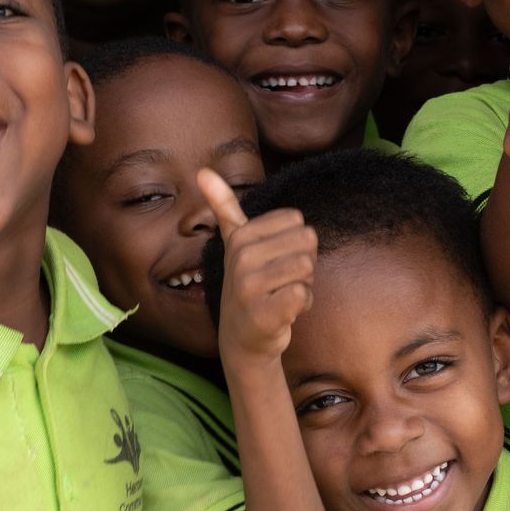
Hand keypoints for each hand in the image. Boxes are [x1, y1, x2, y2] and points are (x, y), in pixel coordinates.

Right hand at [198, 167, 314, 369]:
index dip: (296, 243)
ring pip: (307, 268)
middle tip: (280, 281)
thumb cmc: (250, 285)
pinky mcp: (263, 313)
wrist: (242, 340)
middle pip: (307, 242)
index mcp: (241, 236)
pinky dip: (302, 305)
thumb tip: (202, 171)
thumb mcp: (235, 243)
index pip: (298, 222)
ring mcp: (250, 286)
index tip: (275, 261)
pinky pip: (303, 294)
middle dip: (303, 265)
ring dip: (304, 286)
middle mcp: (241, 258)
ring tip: (281, 295)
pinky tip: (284, 313)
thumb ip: (224, 206)